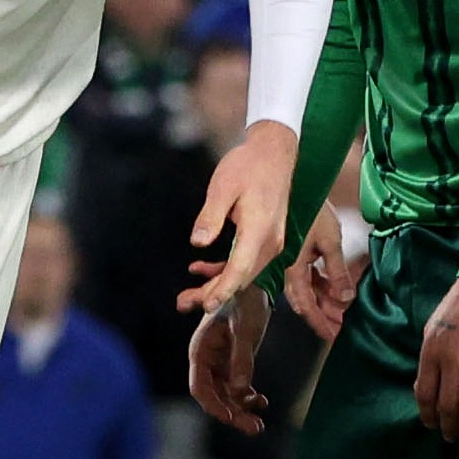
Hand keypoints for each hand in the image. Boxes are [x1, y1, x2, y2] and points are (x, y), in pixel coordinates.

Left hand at [179, 121, 294, 317]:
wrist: (275, 153)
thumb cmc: (249, 166)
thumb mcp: (223, 186)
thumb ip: (211, 216)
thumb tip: (198, 242)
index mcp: (259, 229)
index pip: (240, 268)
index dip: (222, 289)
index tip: (206, 305)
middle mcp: (270, 241)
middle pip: (241, 277)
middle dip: (213, 294)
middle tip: (183, 304)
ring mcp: (271, 241)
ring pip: (244, 273)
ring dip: (218, 286)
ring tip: (188, 297)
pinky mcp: (266, 238)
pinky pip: (246, 262)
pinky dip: (226, 271)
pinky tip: (202, 272)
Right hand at [188, 284, 269, 431]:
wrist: (256, 282)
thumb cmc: (246, 301)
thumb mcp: (246, 330)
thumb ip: (242, 360)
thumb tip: (241, 392)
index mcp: (201, 350)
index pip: (200, 388)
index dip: (215, 408)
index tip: (234, 420)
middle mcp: (206, 359)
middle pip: (213, 396)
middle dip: (232, 414)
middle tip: (255, 428)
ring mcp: (219, 361)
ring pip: (225, 395)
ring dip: (240, 410)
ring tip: (260, 423)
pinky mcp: (231, 361)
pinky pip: (235, 387)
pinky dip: (247, 397)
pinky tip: (262, 401)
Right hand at [281, 204, 359, 341]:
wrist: (292, 184)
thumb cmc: (310, 208)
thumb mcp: (329, 240)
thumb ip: (337, 271)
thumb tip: (346, 298)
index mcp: (293, 269)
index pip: (306, 305)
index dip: (319, 323)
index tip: (332, 337)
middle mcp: (287, 269)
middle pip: (305, 301)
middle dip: (323, 316)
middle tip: (340, 330)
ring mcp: (289, 261)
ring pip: (307, 290)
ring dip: (324, 302)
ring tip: (342, 313)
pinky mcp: (294, 252)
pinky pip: (307, 276)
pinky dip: (321, 286)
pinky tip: (334, 290)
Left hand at [413, 275, 458, 443]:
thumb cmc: (457, 307)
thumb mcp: (431, 330)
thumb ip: (429, 358)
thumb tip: (425, 383)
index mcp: (431, 353)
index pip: (425, 393)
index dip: (427, 415)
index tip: (432, 426)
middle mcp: (450, 360)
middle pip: (447, 404)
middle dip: (448, 426)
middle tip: (452, 438)